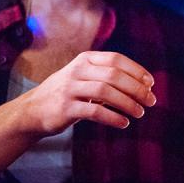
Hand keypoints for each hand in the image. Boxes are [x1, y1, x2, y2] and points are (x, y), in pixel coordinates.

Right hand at [16, 51, 156, 136]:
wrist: (32, 110)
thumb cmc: (69, 92)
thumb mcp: (86, 76)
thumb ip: (109, 76)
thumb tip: (145, 85)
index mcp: (85, 59)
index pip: (117, 59)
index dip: (136, 70)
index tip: (151, 83)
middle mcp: (77, 70)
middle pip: (114, 76)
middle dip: (136, 88)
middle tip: (151, 101)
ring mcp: (70, 89)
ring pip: (106, 92)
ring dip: (128, 103)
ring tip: (139, 113)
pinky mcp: (65, 108)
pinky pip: (94, 112)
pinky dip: (113, 118)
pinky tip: (124, 123)